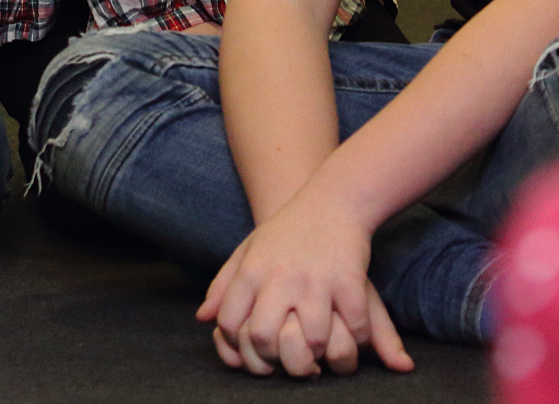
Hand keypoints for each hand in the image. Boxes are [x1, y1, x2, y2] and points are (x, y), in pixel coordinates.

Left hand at [197, 184, 413, 376]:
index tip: (254, 349)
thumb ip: (223, 285)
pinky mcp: (349, 281)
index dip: (237, 346)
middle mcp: (280, 277)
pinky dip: (356, 339)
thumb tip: (202, 318)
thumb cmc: (286, 231)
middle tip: (287, 359)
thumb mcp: (248, 250)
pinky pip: (354, 327)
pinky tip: (352, 335)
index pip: (229, 323)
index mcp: (251, 270)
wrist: (333, 200)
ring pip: (313, 340)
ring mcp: (316, 280)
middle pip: (265, 338)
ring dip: (318, 353)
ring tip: (320, 351)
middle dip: (275, 358)